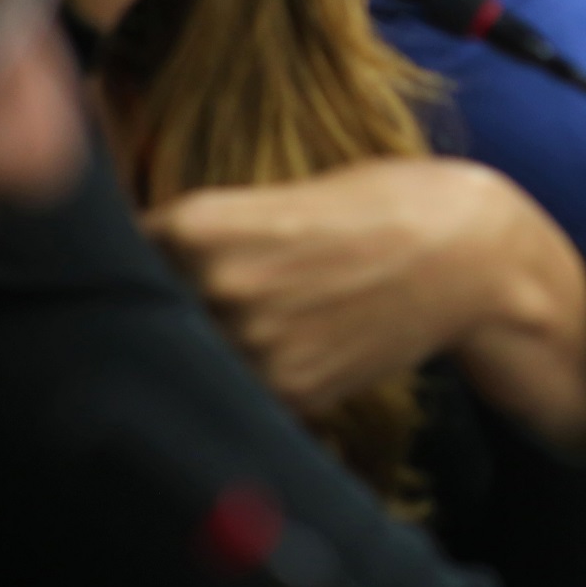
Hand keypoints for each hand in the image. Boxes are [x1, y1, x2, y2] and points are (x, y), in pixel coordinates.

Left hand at [145, 159, 585, 454]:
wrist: (468, 255)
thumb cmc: (381, 204)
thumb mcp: (281, 195)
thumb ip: (209, 232)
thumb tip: (140, 263)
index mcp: (200, 224)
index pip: (118, 253)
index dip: (125, 258)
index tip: (135, 262)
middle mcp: (215, 288)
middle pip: (146, 311)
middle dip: (162, 306)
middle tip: (197, 298)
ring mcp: (253, 347)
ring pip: (190, 356)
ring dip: (201, 348)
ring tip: (252, 322)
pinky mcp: (291, 391)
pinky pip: (240, 390)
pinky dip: (248, 377)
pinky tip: (285, 345)